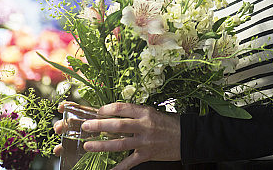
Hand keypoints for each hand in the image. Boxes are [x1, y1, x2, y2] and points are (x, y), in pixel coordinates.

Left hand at [52, 101, 180, 169]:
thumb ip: (136, 113)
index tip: (97, 111)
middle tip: (86, 126)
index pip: (123, 108)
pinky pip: (129, 162)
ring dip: (102, 145)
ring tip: (88, 145)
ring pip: (120, 144)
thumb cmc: (169, 123)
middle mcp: (144, 126)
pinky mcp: (147, 155)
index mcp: (145, 113)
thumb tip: (115, 113)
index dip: (107, 109)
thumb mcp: (153, 112)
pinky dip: (118, 168)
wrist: (186, 137)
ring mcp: (145, 142)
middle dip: (99, 125)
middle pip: (118, 125)